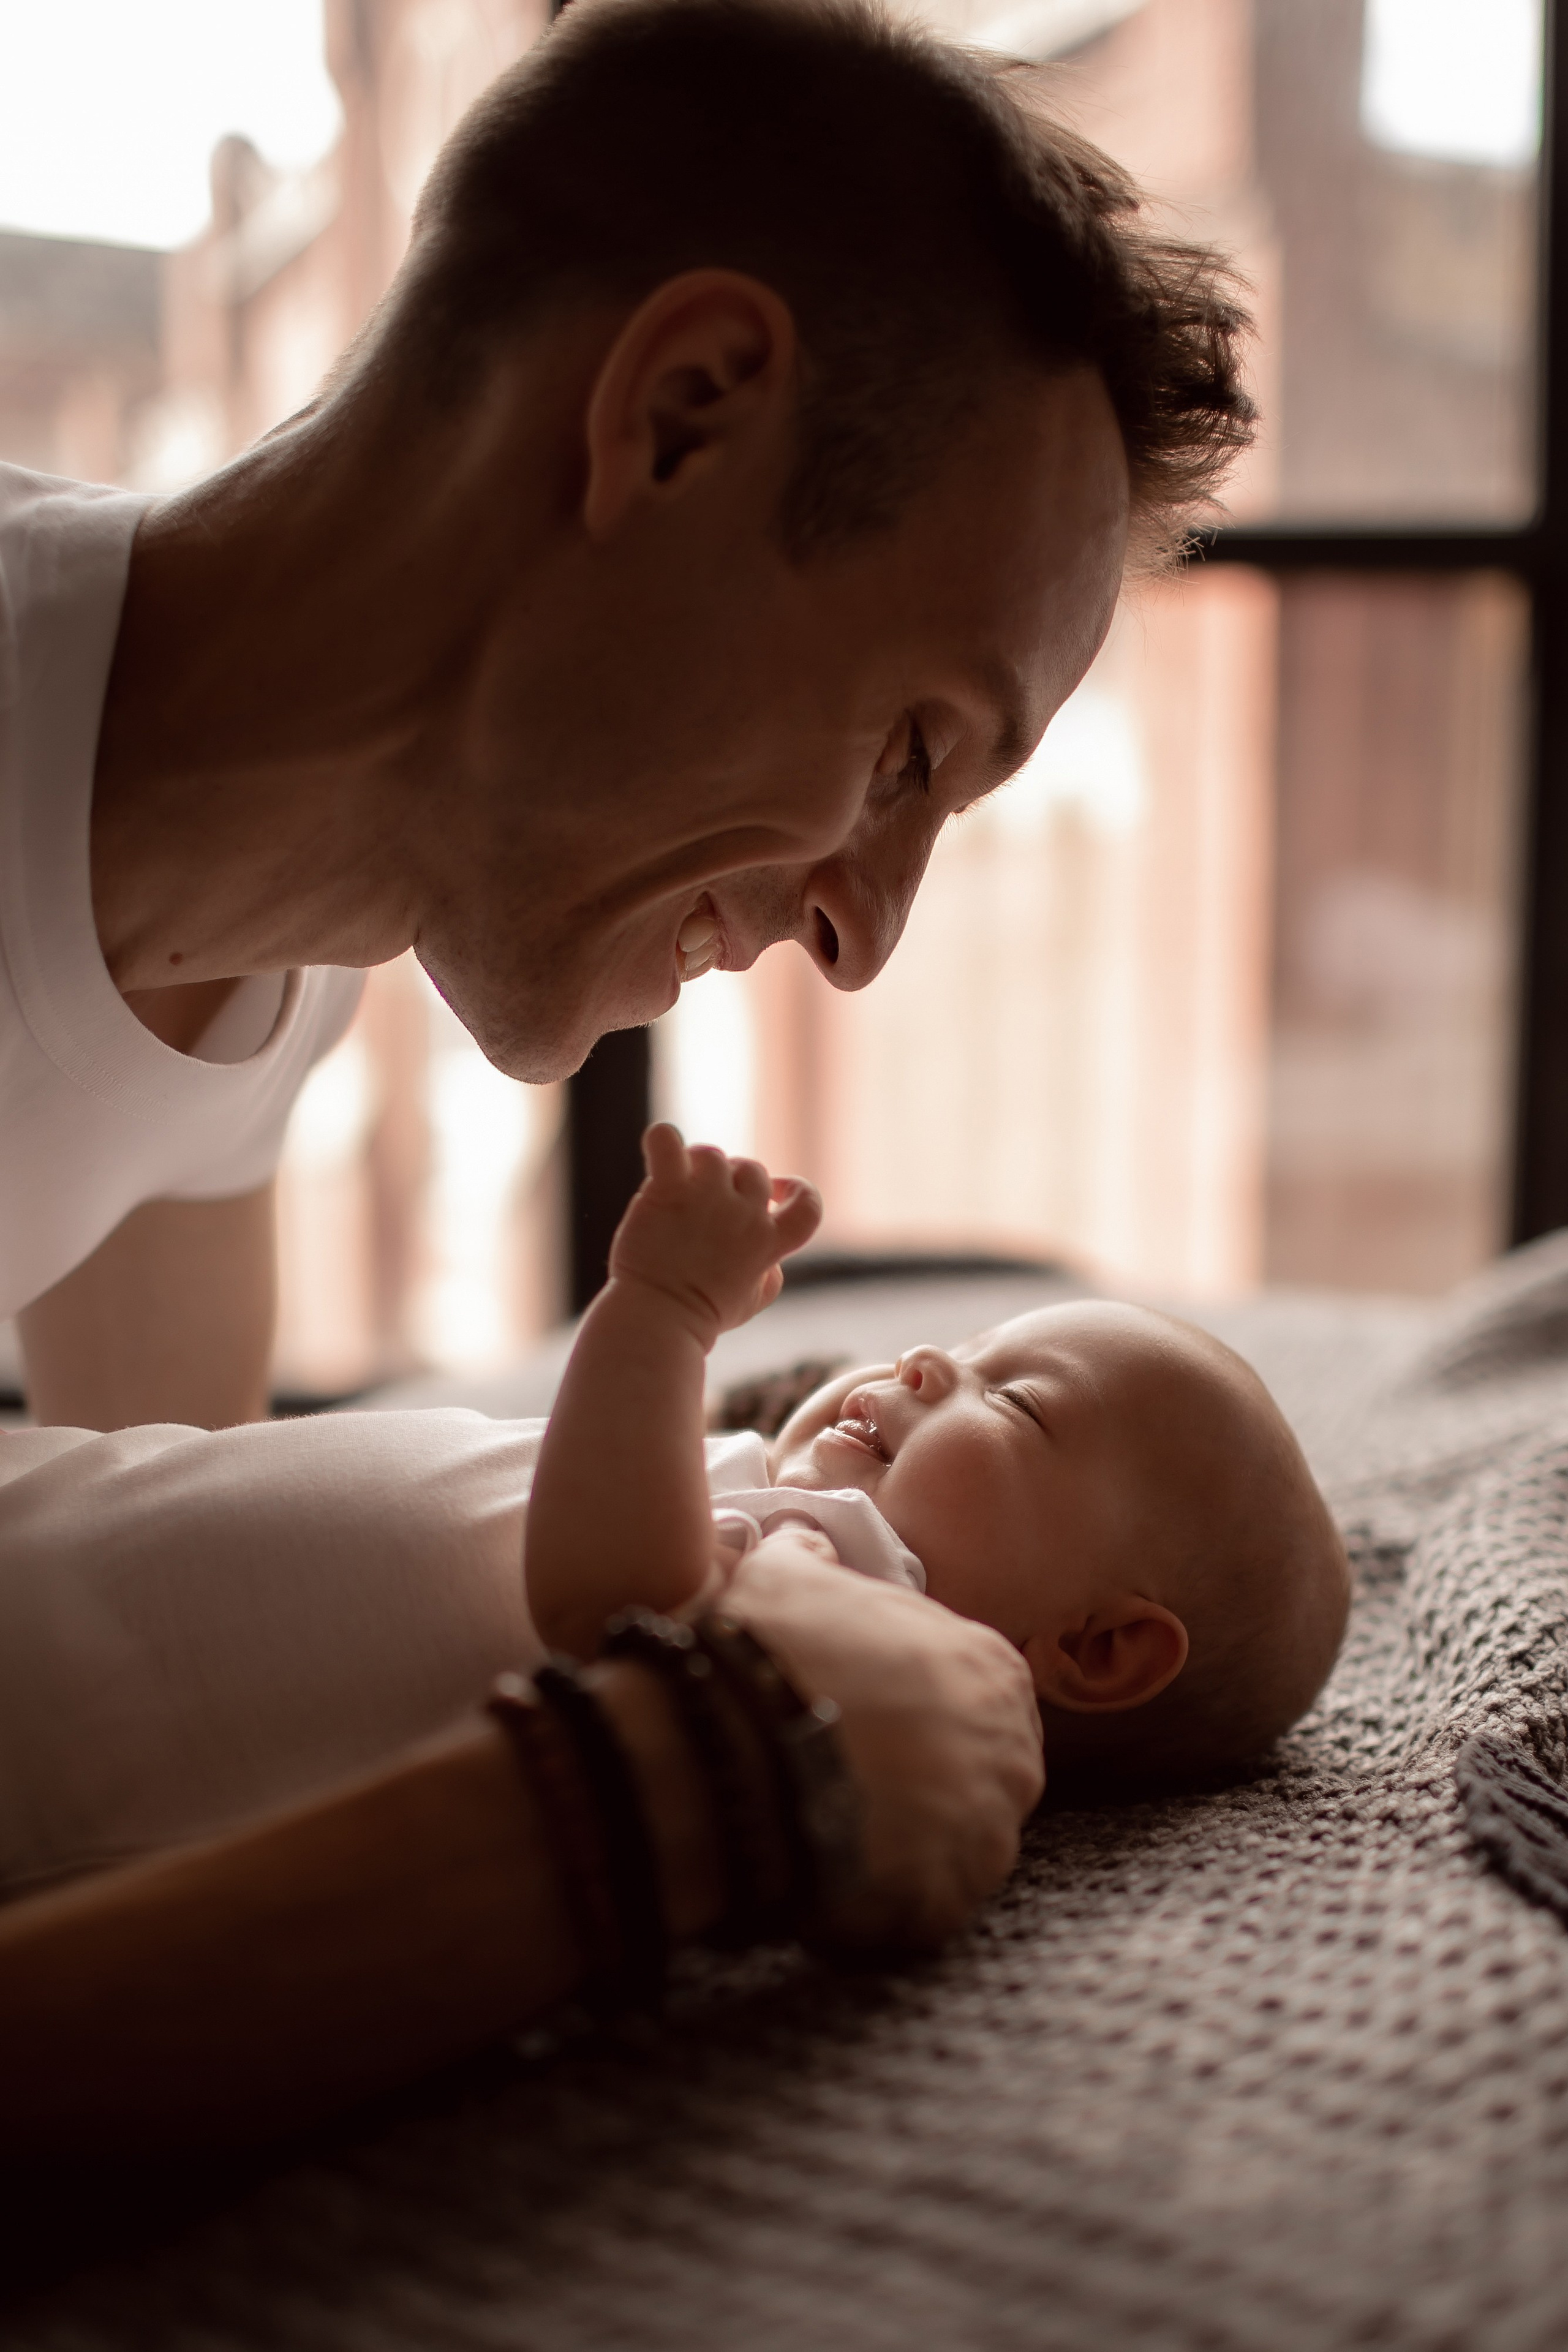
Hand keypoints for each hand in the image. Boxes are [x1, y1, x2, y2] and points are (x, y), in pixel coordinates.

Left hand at [609, 1123, 821, 1345]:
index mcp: (768, 1243)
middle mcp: (743, 1215)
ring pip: (713, 1156)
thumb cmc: (702, 1314)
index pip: (809, 1205)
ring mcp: (705, 1199)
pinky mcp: (667, 1191)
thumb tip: (769, 1254)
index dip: (797, 1190)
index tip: (776, 1194)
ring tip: (682, 1188)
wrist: (657, 1320)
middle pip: (752, 1171)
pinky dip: (662, 1138)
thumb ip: (770, 1269)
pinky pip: (666, 1143)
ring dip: (699, 1166)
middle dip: (733, 1181)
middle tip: (706, 1203)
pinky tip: (661, 1145)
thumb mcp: (754, 1300)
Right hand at [717, 1533, 1045, 1947]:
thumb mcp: (787, 1575)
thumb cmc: (775, 1649)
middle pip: (974, 1780)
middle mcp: (1013, 1755)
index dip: (915, 1718)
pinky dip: (877, 1909)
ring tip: (827, 1835)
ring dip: (901, 1851)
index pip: (976, 1701)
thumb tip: (808, 1541)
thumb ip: (812, 1556)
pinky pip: (917, 1914)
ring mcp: (986, 1838)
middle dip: (918, 1787)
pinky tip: (823, 1879)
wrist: (739, 1748)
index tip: (864, 1725)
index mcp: (992, 1671)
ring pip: (952, 1854)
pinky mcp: (945, 1907)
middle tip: (843, 1783)